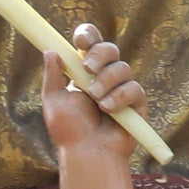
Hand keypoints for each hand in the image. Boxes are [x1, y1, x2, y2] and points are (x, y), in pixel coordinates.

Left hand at [38, 29, 146, 154]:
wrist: (87, 152)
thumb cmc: (69, 129)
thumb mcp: (54, 100)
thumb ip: (53, 75)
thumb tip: (51, 50)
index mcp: (84, 70)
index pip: (90, 43)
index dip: (88, 36)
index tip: (80, 41)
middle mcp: (104, 75)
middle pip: (110, 49)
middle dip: (99, 54)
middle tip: (87, 68)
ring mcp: (122, 88)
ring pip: (123, 68)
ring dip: (106, 81)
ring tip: (96, 100)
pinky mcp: (137, 103)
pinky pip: (134, 89)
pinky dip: (120, 97)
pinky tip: (108, 110)